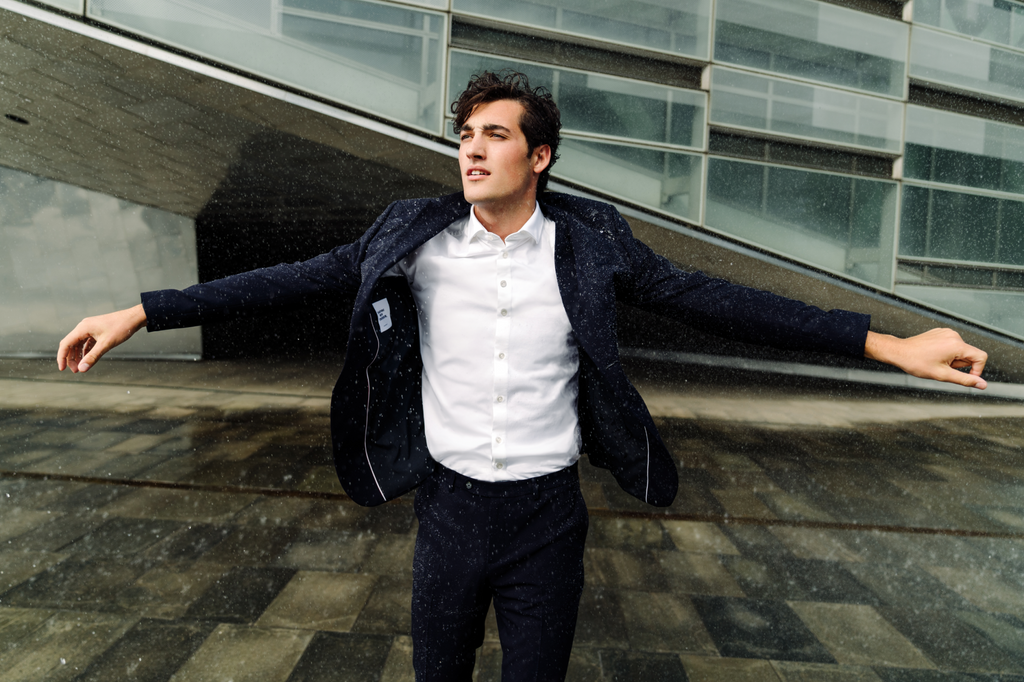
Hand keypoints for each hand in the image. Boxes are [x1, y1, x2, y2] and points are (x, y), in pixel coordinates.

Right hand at [57, 304, 147, 372]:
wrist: (134, 318)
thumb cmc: (121, 328)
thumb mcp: (106, 344)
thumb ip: (93, 357)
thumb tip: (82, 369)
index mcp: (82, 328)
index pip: (65, 344)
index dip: (62, 357)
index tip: (62, 369)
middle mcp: (84, 327)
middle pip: (71, 344)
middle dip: (71, 358)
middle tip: (76, 371)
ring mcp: (90, 328)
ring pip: (79, 344)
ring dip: (78, 355)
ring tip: (81, 367)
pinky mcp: (96, 330)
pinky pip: (87, 342)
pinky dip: (86, 351)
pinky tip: (88, 358)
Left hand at [864, 328, 987, 388]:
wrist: (899, 352)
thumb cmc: (916, 363)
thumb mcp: (943, 375)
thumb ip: (965, 380)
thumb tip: (982, 385)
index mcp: (956, 344)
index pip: (981, 357)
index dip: (977, 370)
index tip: (964, 376)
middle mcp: (953, 335)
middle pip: (969, 354)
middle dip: (959, 364)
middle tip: (942, 367)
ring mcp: (946, 332)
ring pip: (960, 350)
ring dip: (953, 359)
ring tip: (936, 361)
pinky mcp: (940, 332)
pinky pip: (951, 345)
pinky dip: (946, 352)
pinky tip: (933, 355)